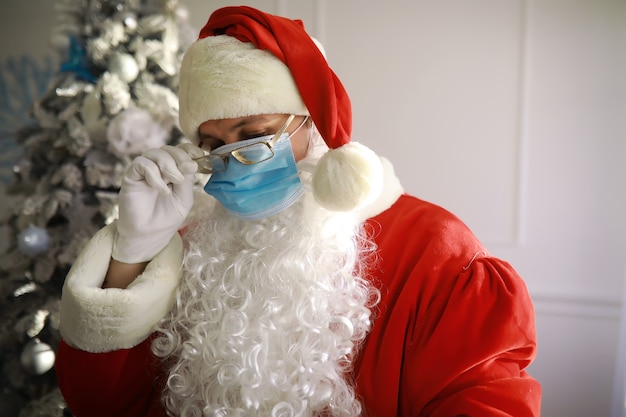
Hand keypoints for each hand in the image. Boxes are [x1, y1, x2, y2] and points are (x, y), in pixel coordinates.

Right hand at [112, 143, 202, 263]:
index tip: (198, 155)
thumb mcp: (184, 198)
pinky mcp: (131, 176)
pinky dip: (154, 174)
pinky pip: (142, 164)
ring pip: (155, 152)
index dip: (189, 149)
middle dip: (180, 157)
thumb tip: (191, 162)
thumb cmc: (167, 217)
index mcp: (173, 169)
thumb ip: (187, 180)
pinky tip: (161, 189)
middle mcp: (158, 167)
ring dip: (168, 164)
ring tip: (175, 181)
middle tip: (187, 170)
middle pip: (169, 149)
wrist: (149, 234)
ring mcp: (144, 170)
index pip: (180, 150)